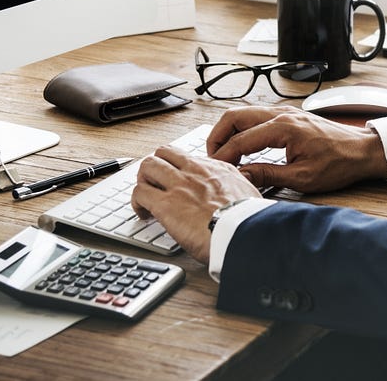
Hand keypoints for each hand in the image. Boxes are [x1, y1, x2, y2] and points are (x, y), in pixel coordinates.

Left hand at [131, 145, 261, 263]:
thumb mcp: (249, 193)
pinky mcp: (165, 204)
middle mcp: (195, 171)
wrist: (244, 233)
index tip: (176, 180)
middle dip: (155, 167)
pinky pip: (139, 192)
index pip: (187, 157)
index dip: (177, 168)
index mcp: (216, 169)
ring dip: (143, 181)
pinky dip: (136, 202)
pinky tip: (143, 214)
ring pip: (148, 166)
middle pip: (164, 153)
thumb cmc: (248, 221)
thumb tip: (238, 192)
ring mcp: (179, 185)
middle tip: (154, 184)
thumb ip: (238, 188)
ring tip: (145, 197)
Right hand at [207, 105, 386, 192]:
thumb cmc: (339, 164)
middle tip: (212, 158)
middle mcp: (281, 114)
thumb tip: (241, 176)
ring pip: (243, 113)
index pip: (241, 140)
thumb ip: (268, 175)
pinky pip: (256, 117)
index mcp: (283, 128)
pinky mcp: (288, 115)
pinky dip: (242, 129)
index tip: (214, 170)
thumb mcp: (302, 178)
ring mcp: (284, 112)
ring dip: (229, 131)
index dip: (223, 156)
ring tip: (224, 154)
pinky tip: (242, 146)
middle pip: (234, 117)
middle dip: (217, 136)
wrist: (363, 151)